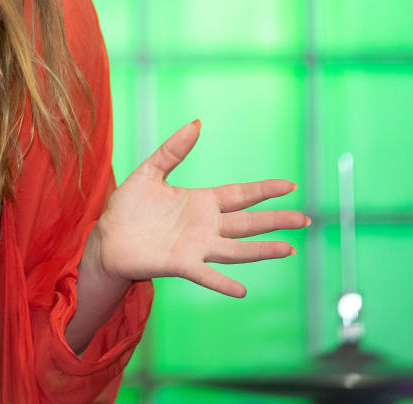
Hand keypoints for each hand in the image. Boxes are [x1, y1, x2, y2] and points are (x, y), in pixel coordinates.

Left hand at [92, 119, 309, 297]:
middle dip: (276, 220)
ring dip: (261, 250)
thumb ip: (172, 151)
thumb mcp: (149, 172)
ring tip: (288, 249)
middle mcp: (205, 226)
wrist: (108, 238)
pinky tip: (242, 290)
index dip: (264, 190)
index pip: (240, 195)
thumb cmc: (128, 208)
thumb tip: (196, 123)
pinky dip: (222, 283)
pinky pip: (206, 275)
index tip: (290, 185)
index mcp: (201, 202)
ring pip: (236, 250)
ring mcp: (196, 247)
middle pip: (248, 222)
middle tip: (305, 220)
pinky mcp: (180, 264)